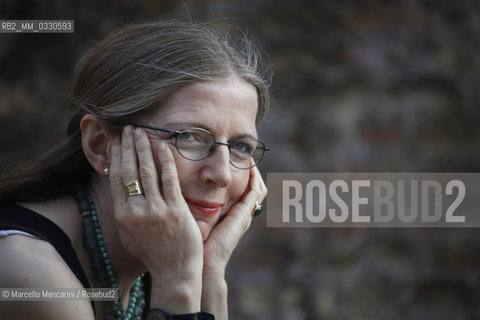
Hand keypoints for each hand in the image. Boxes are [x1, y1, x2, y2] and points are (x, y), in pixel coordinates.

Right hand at [109, 126, 202, 277]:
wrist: (173, 271)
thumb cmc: (153, 253)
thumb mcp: (131, 234)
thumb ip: (126, 211)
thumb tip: (123, 190)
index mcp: (123, 215)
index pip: (116, 178)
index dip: (116, 156)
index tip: (117, 141)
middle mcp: (136, 210)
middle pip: (129, 170)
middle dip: (128, 146)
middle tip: (128, 128)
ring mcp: (156, 209)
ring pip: (147, 171)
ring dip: (143, 147)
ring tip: (142, 131)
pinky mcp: (175, 209)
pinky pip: (168, 179)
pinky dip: (165, 160)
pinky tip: (163, 146)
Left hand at [200, 163, 266, 317]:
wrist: (203, 262)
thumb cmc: (194, 245)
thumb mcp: (195, 222)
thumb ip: (193, 209)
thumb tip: (177, 193)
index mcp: (231, 216)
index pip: (242, 191)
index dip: (241, 176)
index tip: (232, 160)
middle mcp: (241, 214)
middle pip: (254, 188)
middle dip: (251, 171)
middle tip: (244, 155)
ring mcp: (245, 214)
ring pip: (258, 187)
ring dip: (254, 171)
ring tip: (248, 157)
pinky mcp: (244, 214)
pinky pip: (255, 191)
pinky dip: (254, 177)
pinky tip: (249, 166)